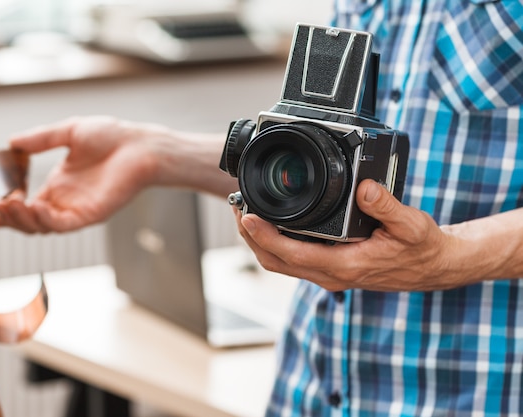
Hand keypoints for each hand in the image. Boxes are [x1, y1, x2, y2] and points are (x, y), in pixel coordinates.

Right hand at [0, 116, 161, 232]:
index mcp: (59, 185)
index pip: (28, 205)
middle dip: (11, 217)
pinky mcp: (91, 214)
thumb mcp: (70, 131)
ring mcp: (78, 209)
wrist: (140, 145)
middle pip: (31, 221)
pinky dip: (46, 220)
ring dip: (23, 220)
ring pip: (43, 227)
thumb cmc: (113, 137)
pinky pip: (63, 225)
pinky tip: (34, 207)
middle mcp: (66, 201)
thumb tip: (12, 141)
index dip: (10, 208)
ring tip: (8, 205)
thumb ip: (42, 138)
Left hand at [235, 179, 464, 291]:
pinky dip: (274, 243)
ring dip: (259, 241)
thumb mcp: (411, 224)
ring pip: (281, 263)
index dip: (266, 236)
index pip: (293, 254)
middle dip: (251, 237)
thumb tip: (364, 188)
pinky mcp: (330, 268)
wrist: (432, 267)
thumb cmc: (421, 248)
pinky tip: (271, 224)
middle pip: (276, 262)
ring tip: (246, 213)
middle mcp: (331, 274)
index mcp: (345, 265)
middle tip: (238, 207)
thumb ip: (387, 206)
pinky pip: (293, 260)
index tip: (248, 216)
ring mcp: (328, 273)